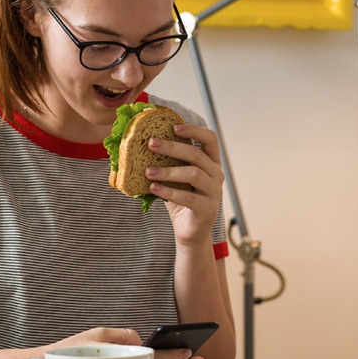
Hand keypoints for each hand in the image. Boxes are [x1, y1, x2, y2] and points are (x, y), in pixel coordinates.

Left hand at [144, 124, 224, 248]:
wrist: (189, 231)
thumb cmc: (180, 199)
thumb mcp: (174, 177)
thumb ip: (167, 161)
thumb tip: (141, 142)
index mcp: (211, 163)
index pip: (210, 139)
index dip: (194, 130)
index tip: (173, 127)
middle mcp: (216, 175)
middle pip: (197, 154)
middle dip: (172, 147)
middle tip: (150, 143)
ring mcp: (214, 192)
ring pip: (193, 174)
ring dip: (168, 171)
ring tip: (147, 171)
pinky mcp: (208, 210)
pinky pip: (188, 198)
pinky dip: (168, 191)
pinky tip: (153, 188)